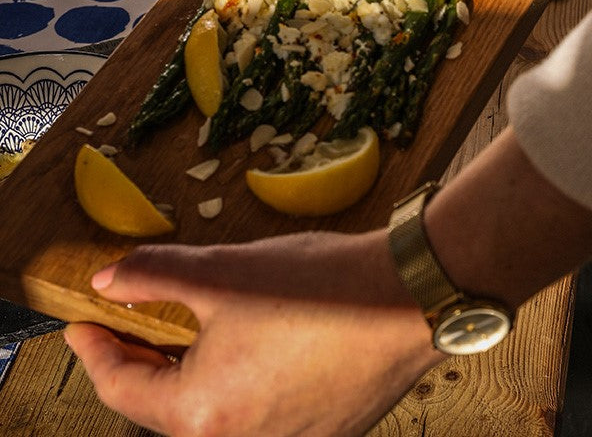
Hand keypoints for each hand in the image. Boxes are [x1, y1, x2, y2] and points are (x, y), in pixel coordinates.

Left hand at [64, 230, 439, 436]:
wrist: (411, 296)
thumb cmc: (319, 286)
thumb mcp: (224, 271)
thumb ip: (154, 275)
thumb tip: (108, 280)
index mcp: (202, 413)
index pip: (121, 389)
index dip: (95, 350)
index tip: (81, 324)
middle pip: (169, 406)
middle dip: (149, 361)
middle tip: (141, 319)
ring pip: (220, 408)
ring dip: (201, 370)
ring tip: (207, 323)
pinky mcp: (326, 430)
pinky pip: (267, 410)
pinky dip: (249, 378)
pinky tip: (266, 338)